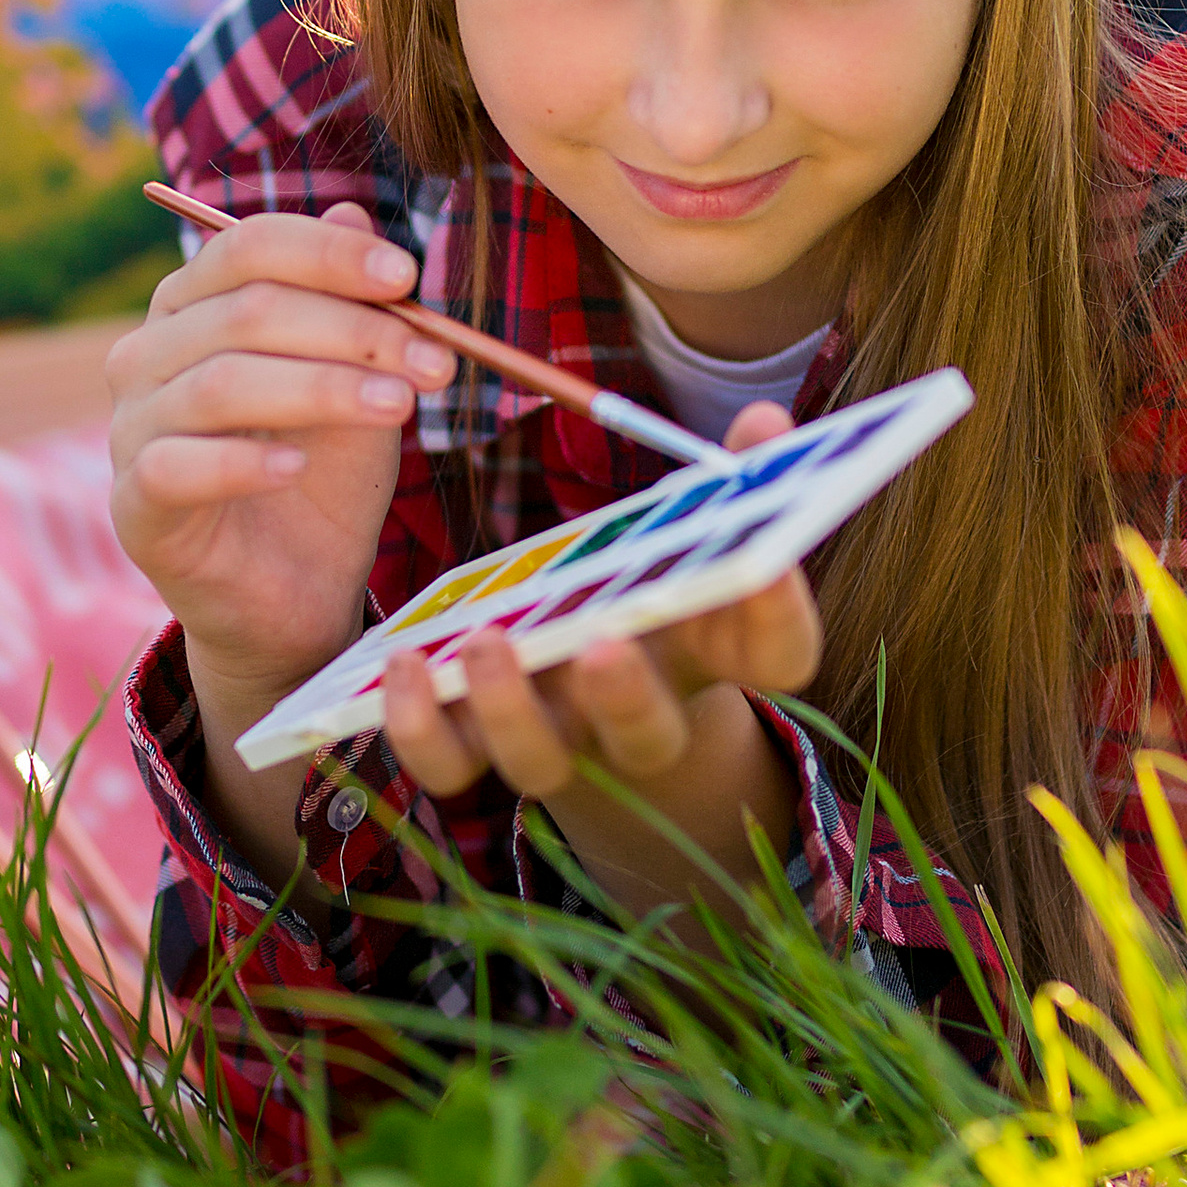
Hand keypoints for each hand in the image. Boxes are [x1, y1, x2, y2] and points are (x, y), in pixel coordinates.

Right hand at [108, 198, 456, 709]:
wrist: (294, 595)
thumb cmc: (322, 477)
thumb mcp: (356, 379)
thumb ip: (351, 303)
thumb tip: (355, 210)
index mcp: (193, 306)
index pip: (248, 246)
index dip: (329, 254)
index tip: (407, 277)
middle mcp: (146, 355)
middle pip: (245, 311)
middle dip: (353, 329)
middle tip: (435, 361)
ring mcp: (131, 429)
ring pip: (221, 382)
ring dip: (322, 388)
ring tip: (399, 407)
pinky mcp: (134, 504)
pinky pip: (177, 465)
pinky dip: (243, 461)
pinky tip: (297, 467)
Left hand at [374, 403, 821, 931]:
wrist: (593, 688)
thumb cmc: (650, 589)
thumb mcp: (691, 538)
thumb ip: (727, 486)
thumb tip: (766, 421)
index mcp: (715, 659)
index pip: (777, 657)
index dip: (782, 618)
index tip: (769, 563)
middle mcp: (641, 720)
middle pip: (648, 733)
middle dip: (627, 692)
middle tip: (607, 640)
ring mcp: (560, 742)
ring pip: (542, 762)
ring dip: (511, 707)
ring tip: (489, 639)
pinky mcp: (481, 748)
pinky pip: (451, 764)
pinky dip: (421, 725)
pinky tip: (404, 661)